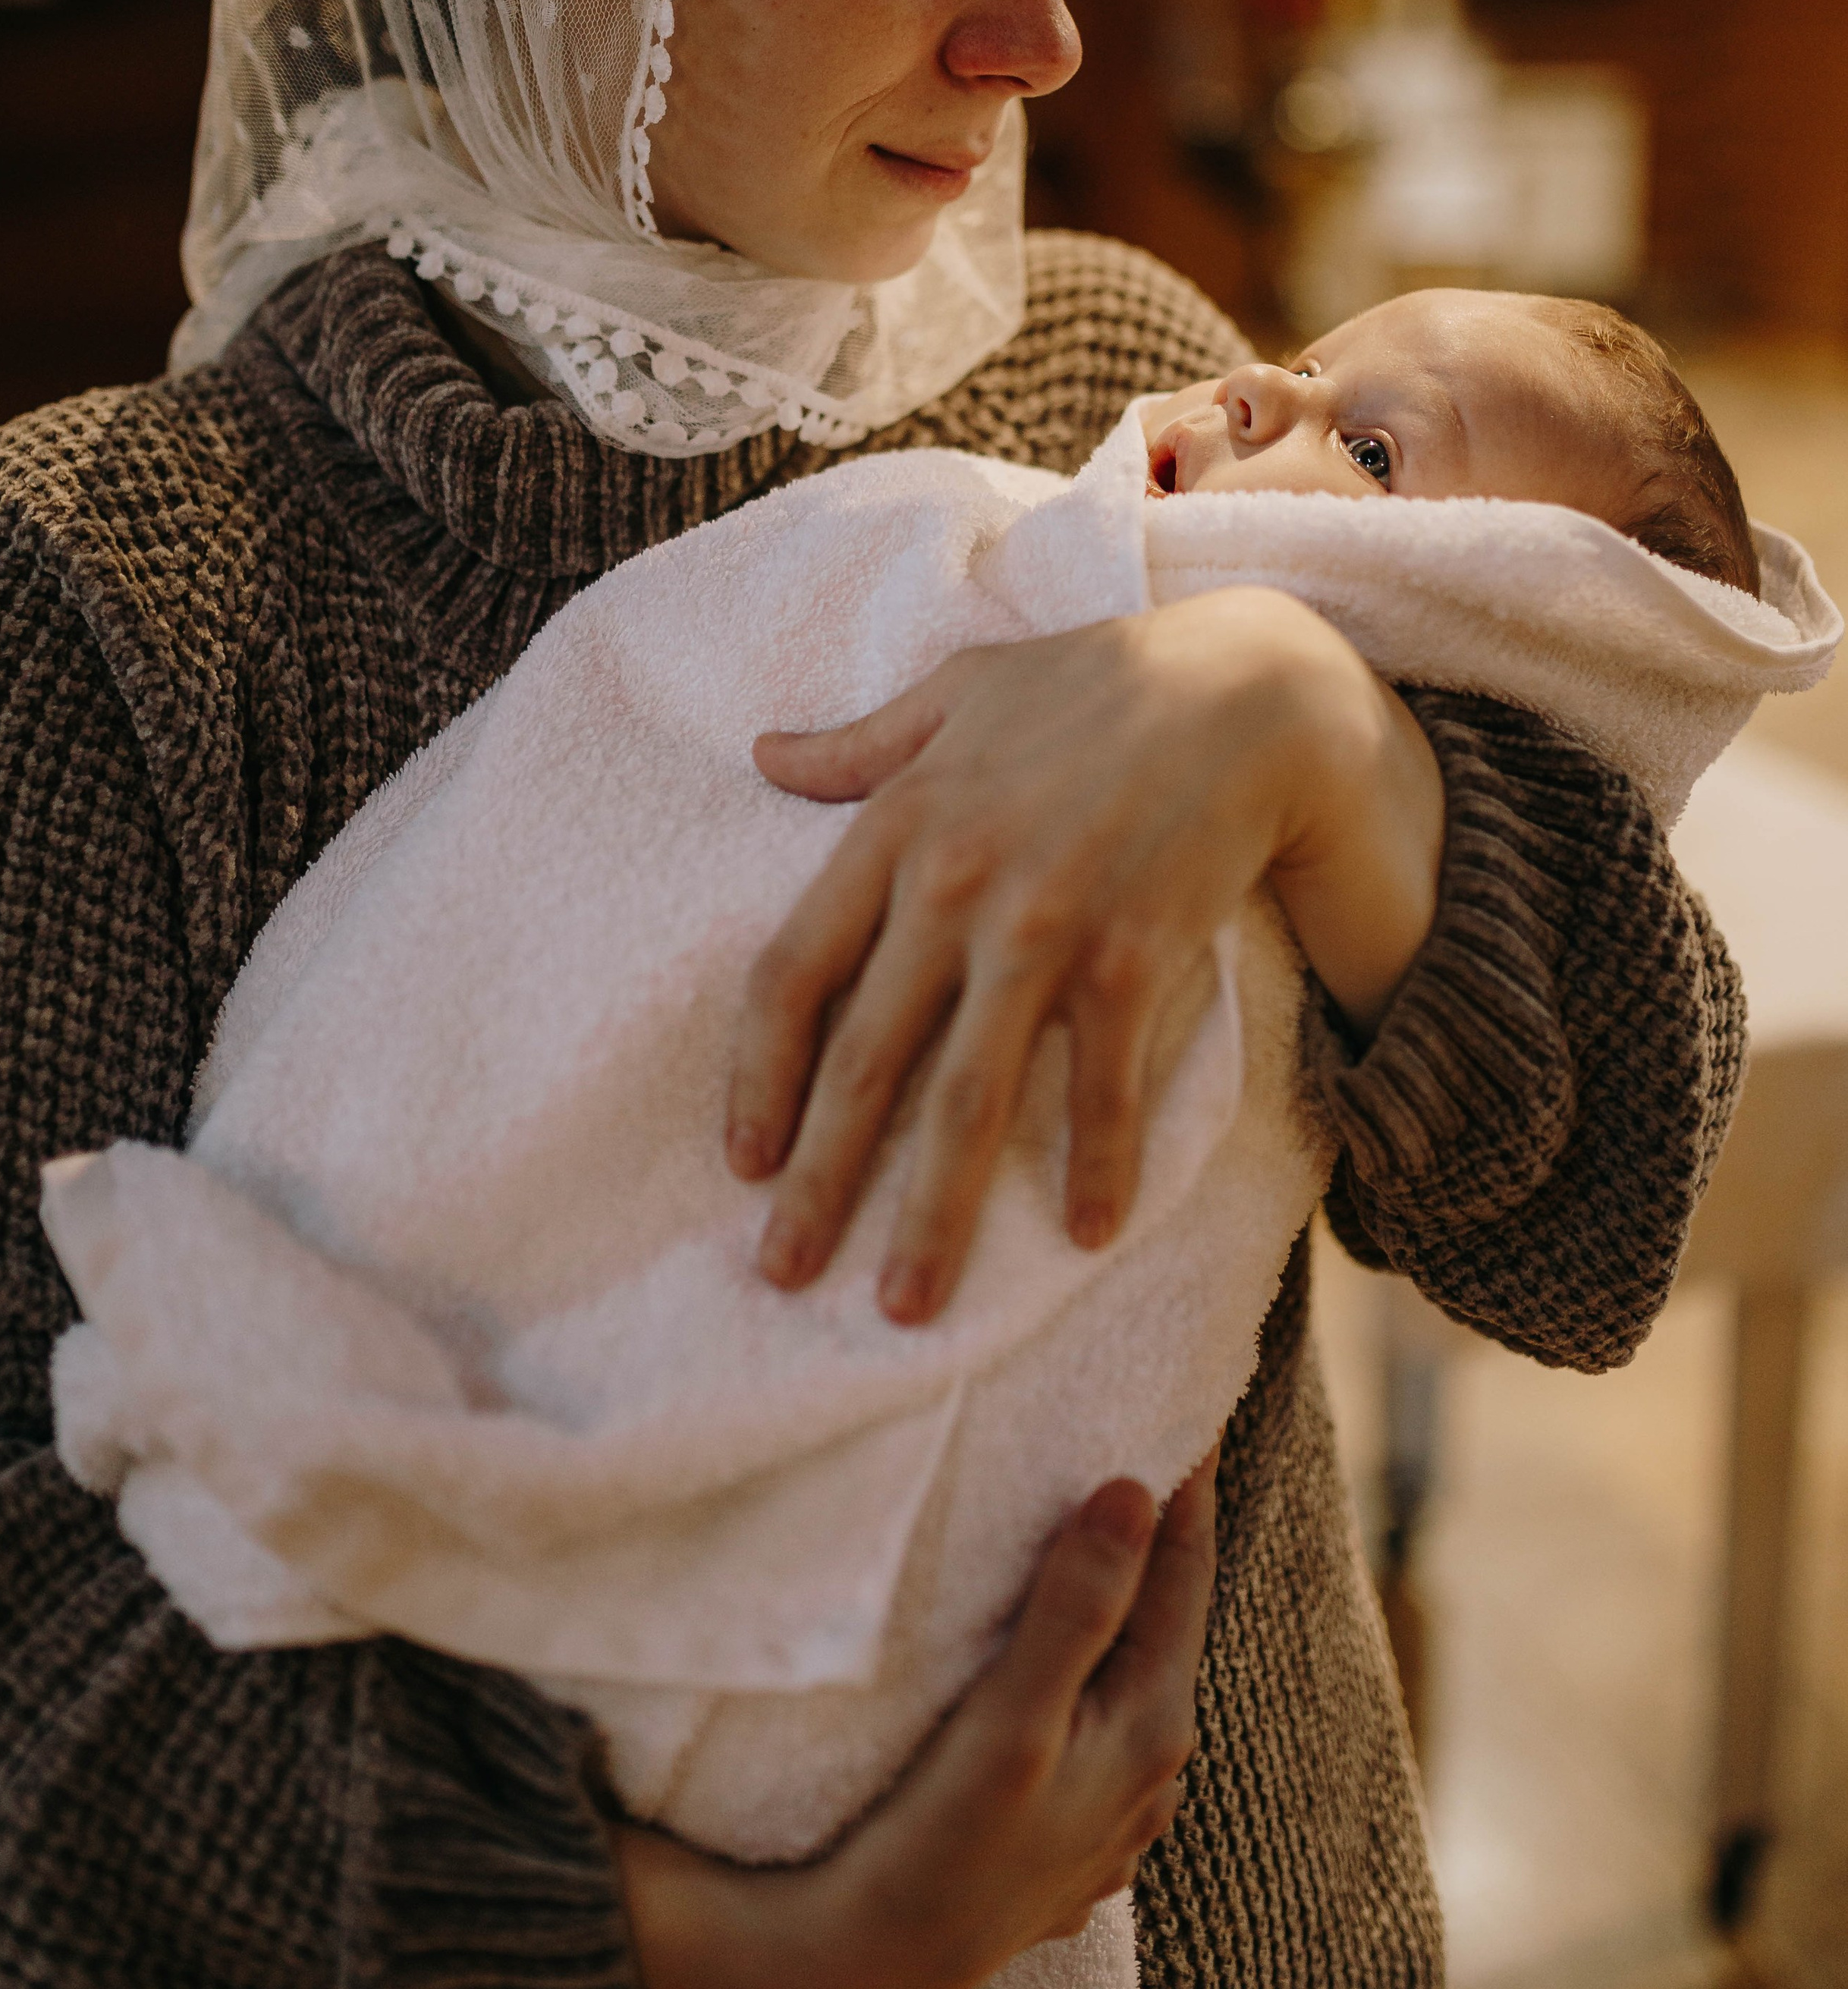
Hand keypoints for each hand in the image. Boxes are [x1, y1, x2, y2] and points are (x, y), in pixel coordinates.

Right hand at [615, 1457, 1216, 1988]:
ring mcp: (1114, 1811)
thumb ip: (1077, 1607)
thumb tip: (1135, 1492)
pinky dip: (1085, 1670)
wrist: (873, 1966)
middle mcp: (1152, 1770)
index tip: (1181, 1403)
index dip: (1184, 1483)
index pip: (1185, 1571)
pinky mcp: (1068, 1835)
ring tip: (1088, 1531)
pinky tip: (1053, 1659)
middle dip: (1152, 1535)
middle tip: (1132, 1440)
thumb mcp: (1012, 1720)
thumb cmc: (940, 1841)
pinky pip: (1095, 1723)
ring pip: (1131, 1673)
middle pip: (1165, 1619)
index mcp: (1153, 1726)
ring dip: (1117, 1604)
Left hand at [728, 588, 1443, 1321]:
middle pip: (866, 1063)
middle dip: (821, 1184)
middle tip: (786, 1276)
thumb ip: (860, 743)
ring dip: (934, 1215)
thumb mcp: (959, 691)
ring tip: (908, 1305)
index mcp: (898, 827)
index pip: (791, 974)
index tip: (743, 1162)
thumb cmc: (1097, 683)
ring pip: (969, 1099)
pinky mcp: (1135, 954)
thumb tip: (762, 754)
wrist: (1246, 686)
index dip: (757, 1078)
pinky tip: (1085, 1232)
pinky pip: (1101, 1084)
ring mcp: (1045, 926)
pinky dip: (1095, 1163)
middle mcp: (957, 886)